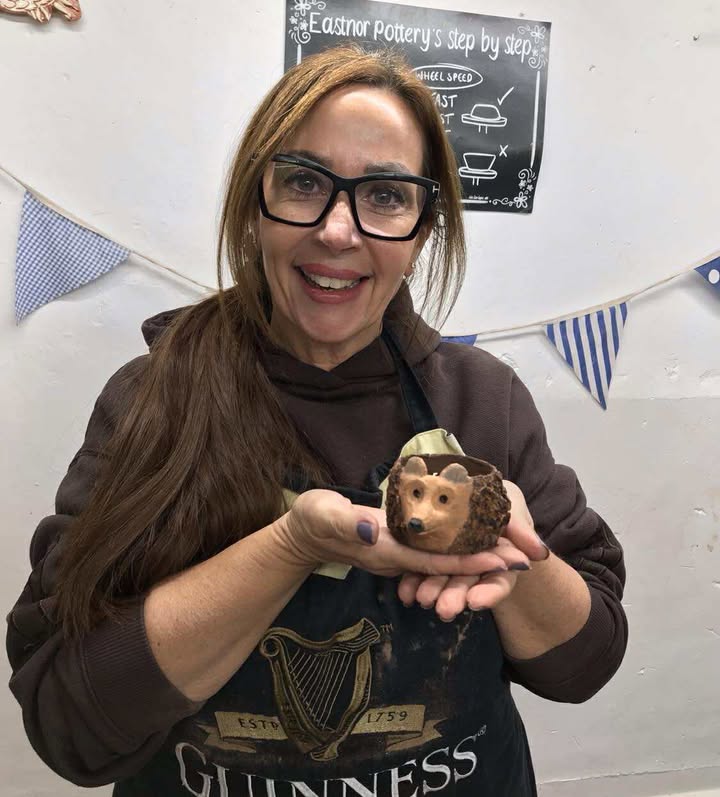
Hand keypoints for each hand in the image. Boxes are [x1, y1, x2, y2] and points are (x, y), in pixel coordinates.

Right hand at [273, 488, 524, 580]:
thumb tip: (373, 530)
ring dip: (477, 558)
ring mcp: (398, 554)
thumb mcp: (322, 515)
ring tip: (514, 551)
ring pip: (444, 561)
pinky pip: (433, 552)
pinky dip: (458, 548)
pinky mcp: (397, 547)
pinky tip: (479, 538)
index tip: (504, 559)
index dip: (470, 560)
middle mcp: (398, 557)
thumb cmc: (311, 521)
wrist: (302, 536)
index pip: (435, 560)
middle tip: (527, 558)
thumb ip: (346, 522)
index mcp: (386, 550)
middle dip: (486, 563)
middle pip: (448, 564)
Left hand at [397, 480, 549, 620]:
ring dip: (432, 591)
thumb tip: (539, 552)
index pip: (497, 581)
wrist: (472, 496)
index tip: (475, 602)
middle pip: (467, 586)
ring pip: (443, 581)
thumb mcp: (514, 509)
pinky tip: (404, 592)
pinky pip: (420, 572)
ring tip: (420, 599)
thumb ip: (521, 529)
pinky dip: (412, 582)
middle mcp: (476, 567)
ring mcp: (452, 564)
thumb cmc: (499, 502)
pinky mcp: (429, 558)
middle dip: (455, 597)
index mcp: (500, 559)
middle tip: (444, 609)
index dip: (488, 593)